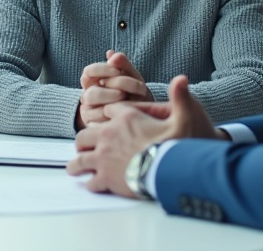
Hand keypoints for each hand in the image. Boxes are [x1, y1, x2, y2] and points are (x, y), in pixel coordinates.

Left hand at [67, 75, 222, 197]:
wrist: (171, 171)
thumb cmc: (179, 144)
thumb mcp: (187, 115)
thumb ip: (181, 97)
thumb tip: (181, 78)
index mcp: (126, 118)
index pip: (109, 110)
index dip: (108, 114)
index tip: (107, 120)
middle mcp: (109, 135)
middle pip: (85, 135)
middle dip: (84, 140)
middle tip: (84, 146)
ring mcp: (104, 157)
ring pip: (80, 159)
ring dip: (78, 163)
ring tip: (75, 168)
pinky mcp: (105, 178)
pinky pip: (90, 181)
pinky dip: (90, 183)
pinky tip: (91, 184)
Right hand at [75, 50, 152, 129]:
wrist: (140, 117)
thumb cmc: (134, 94)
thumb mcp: (132, 78)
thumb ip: (123, 65)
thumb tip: (111, 53)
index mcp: (94, 81)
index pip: (89, 71)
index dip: (102, 69)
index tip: (118, 71)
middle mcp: (88, 95)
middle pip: (90, 90)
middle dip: (108, 90)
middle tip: (124, 92)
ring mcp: (89, 111)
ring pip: (90, 104)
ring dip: (109, 101)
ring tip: (125, 101)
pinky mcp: (92, 125)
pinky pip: (95, 120)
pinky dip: (109, 115)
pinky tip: (121, 113)